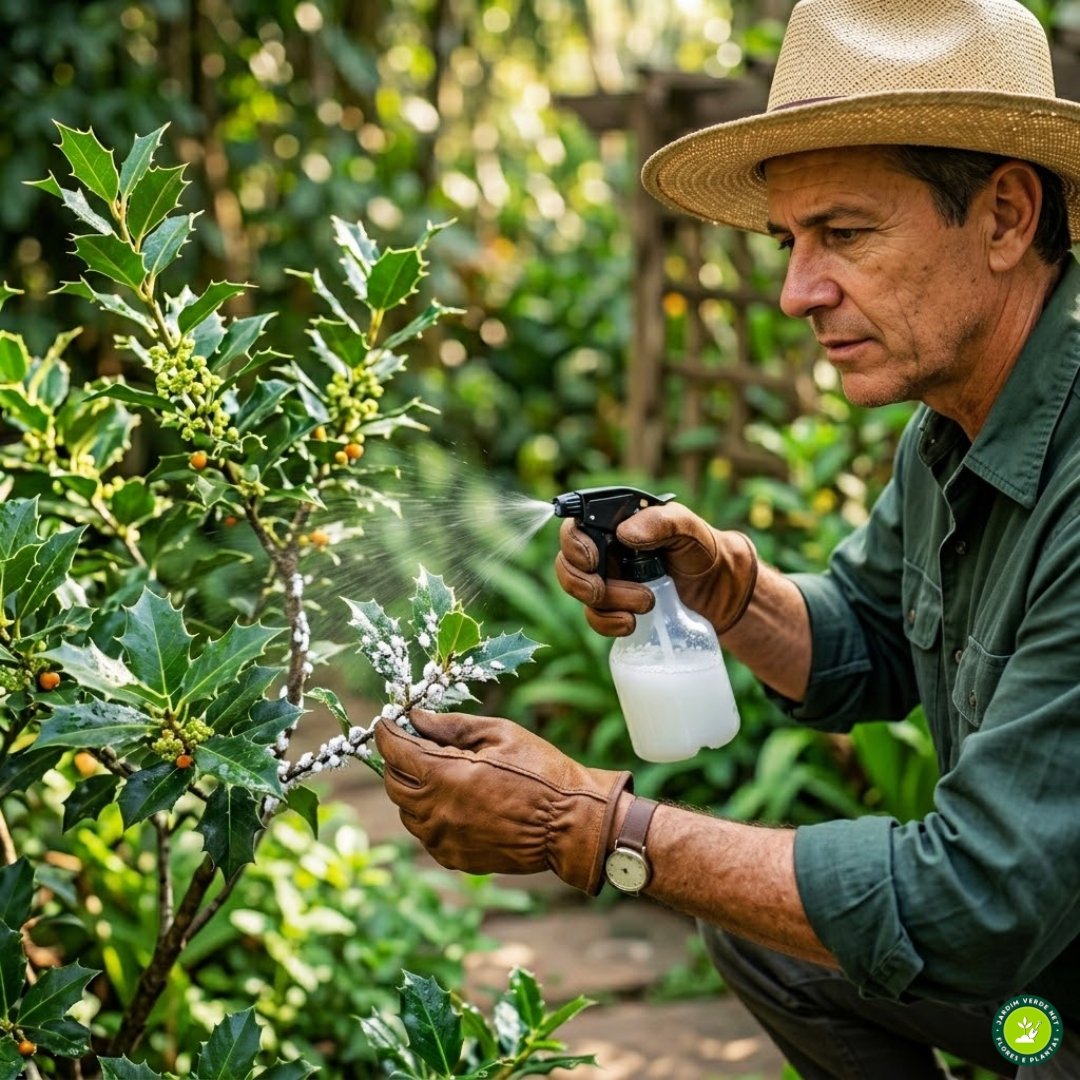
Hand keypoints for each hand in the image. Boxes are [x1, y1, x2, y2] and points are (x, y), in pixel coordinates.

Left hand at [374, 710, 631, 894]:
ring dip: (412, 788)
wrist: (569, 823)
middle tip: (412, 743)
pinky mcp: (454, 857)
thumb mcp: (499, 734)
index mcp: (445, 776)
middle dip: (396, 759)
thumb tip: (416, 717)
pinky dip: (428, 815)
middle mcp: (437, 811)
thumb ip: (451, 726)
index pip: (396, 751)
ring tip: (437, 772)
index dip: (387, 732)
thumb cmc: (540, 771)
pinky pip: (426, 833)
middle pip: (393, 783)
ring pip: (407, 811)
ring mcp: (444, 839)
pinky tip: (452, 801)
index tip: (387, 721)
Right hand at [555, 502, 757, 636]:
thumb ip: (661, 522)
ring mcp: (608, 581)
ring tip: (645, 604)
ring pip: (581, 593)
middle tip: (603, 588)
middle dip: (582, 581)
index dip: (574, 544)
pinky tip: (631, 625)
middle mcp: (605, 551)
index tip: (593, 559)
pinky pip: (595, 618)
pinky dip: (608, 624)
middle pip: (568, 564)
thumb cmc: (702, 550)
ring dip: (606, 603)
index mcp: (614, 524)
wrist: (720, 590)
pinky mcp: (615, 608)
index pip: (575, 528)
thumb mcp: (688, 528)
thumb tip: (624, 533)